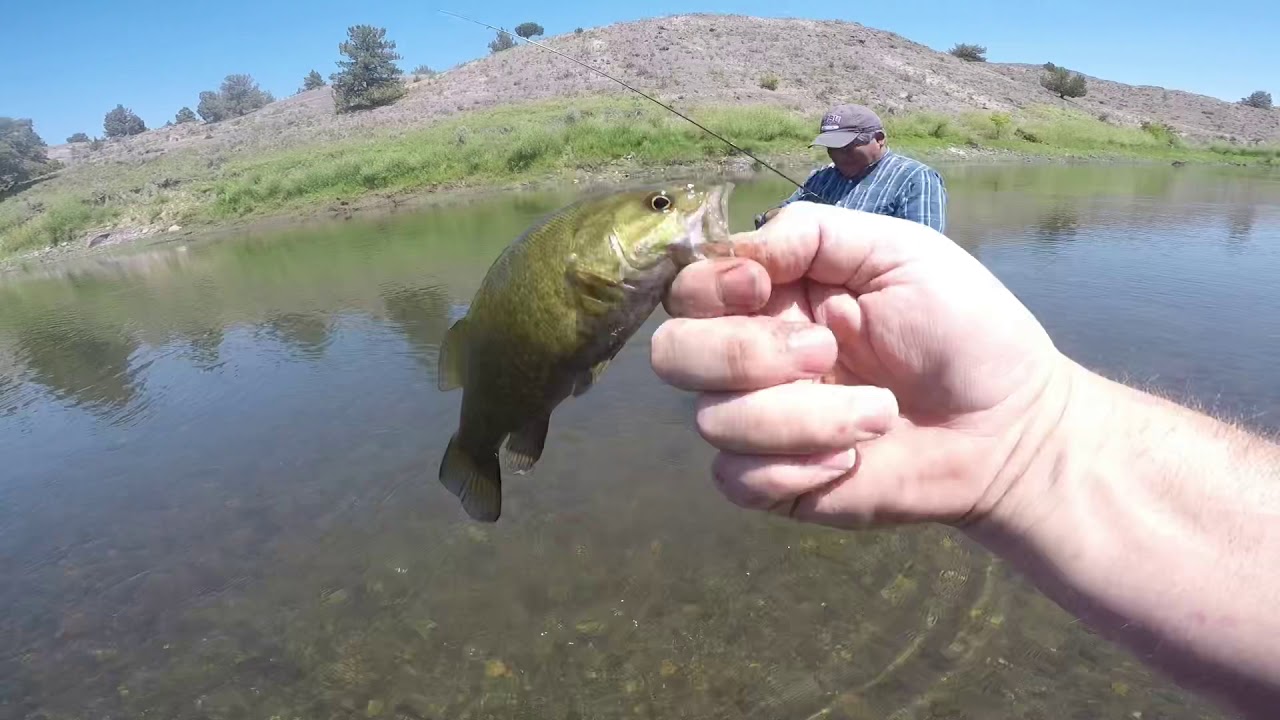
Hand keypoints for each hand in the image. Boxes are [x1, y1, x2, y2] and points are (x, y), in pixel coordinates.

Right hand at [651, 201, 1072, 529]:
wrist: (1011, 426)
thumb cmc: (964, 328)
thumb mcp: (900, 251)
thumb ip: (814, 232)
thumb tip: (742, 253)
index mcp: (775, 295)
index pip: (689, 288)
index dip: (710, 288)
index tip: (766, 286)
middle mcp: (753, 358)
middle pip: (673, 355)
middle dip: (742, 354)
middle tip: (825, 353)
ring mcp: (762, 424)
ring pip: (713, 421)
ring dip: (802, 417)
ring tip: (877, 415)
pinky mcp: (777, 484)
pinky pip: (735, 480)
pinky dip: (793, 469)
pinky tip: (850, 460)